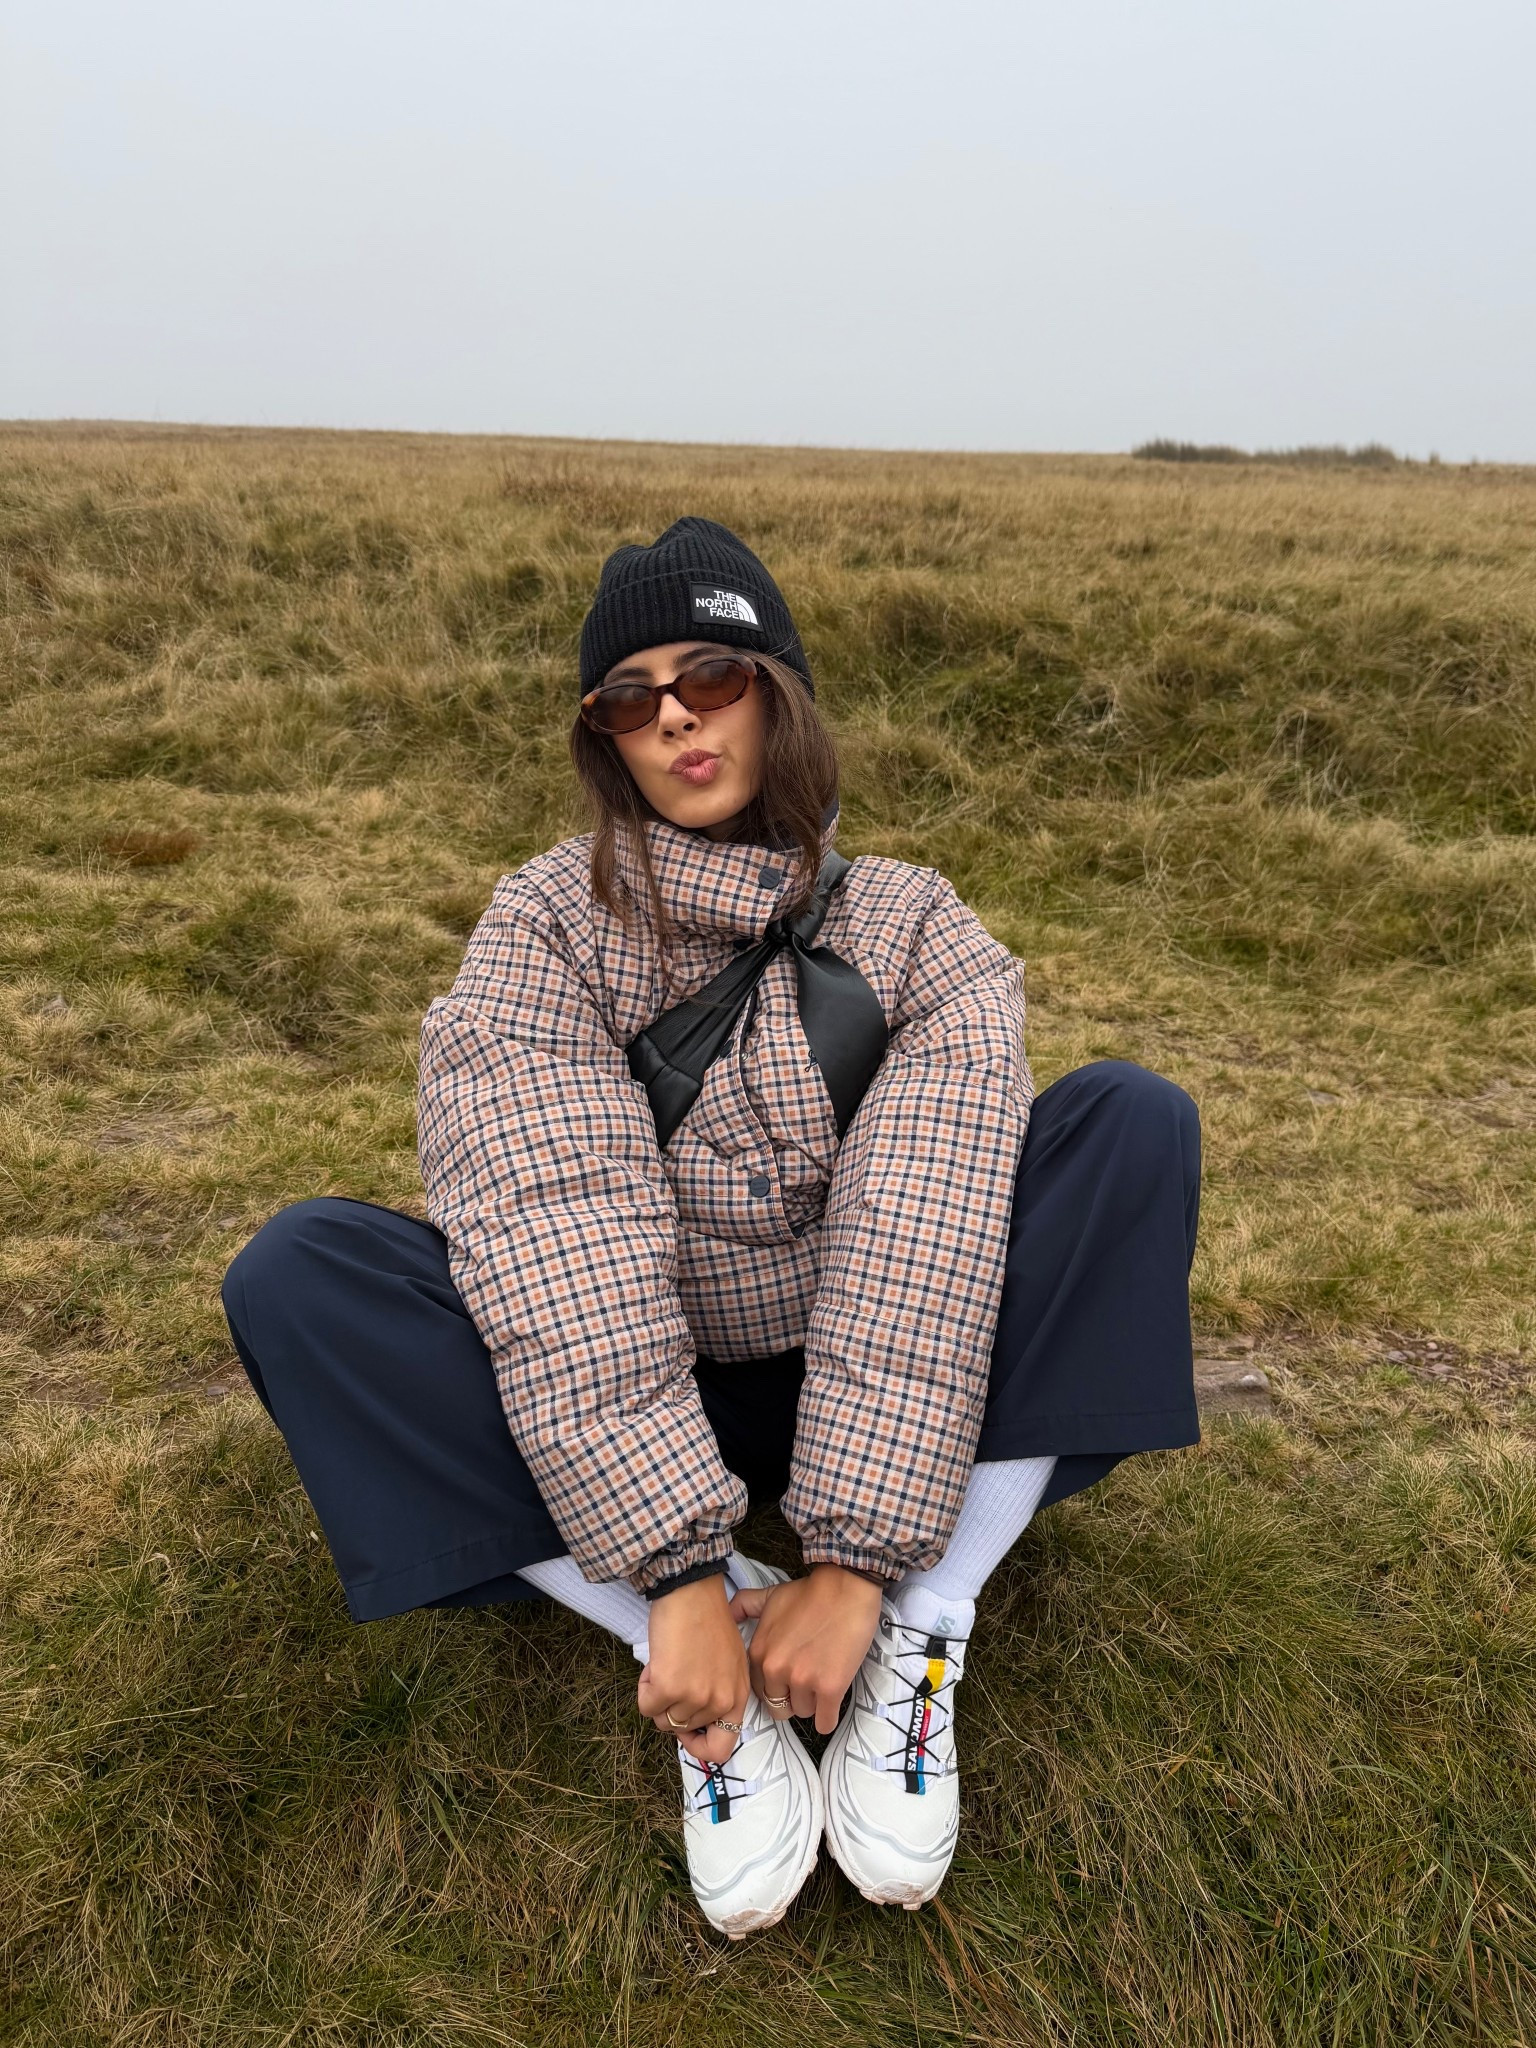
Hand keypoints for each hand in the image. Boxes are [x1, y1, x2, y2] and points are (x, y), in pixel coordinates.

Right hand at [635, 1573, 749, 1766]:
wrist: (691, 1591)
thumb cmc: (706, 1619)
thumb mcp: (728, 1663)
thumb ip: (717, 1693)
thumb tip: (691, 1721)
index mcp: (738, 1696)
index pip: (721, 1748)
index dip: (698, 1746)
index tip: (685, 1730)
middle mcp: (721, 1701)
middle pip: (683, 1730)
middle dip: (672, 1707)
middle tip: (674, 1675)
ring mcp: (696, 1696)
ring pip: (662, 1720)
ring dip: (657, 1695)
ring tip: (666, 1665)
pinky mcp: (669, 1687)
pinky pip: (646, 1706)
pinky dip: (644, 1687)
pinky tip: (656, 1663)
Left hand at [730, 1563, 884, 1734]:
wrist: (846, 1588)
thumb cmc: (810, 1593)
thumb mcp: (770, 1596)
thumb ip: (744, 1606)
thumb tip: (729, 1615)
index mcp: (759, 1652)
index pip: (759, 1691)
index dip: (775, 1686)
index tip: (787, 1678)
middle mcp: (776, 1669)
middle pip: (778, 1707)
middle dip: (791, 1698)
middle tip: (806, 1681)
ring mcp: (803, 1680)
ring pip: (803, 1712)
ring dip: (812, 1703)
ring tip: (822, 1679)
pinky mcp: (830, 1688)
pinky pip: (825, 1723)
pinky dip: (828, 1718)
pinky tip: (830, 1705)